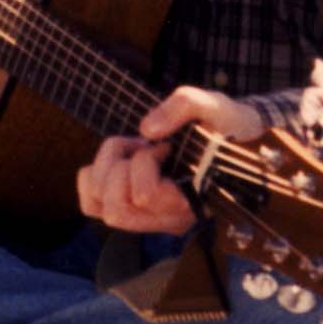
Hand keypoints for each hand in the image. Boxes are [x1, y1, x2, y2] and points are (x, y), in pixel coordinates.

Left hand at [76, 84, 266, 234]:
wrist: (232, 138)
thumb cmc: (224, 124)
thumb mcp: (212, 105)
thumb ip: (184, 107)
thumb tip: (147, 131)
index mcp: (189, 202)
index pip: (145, 195)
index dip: (146, 160)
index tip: (166, 145)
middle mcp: (166, 219)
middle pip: (115, 209)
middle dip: (119, 166)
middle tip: (142, 146)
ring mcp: (146, 218)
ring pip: (98, 207)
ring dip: (106, 168)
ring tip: (131, 151)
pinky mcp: (130, 208)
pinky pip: (90, 203)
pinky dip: (94, 176)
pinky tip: (119, 159)